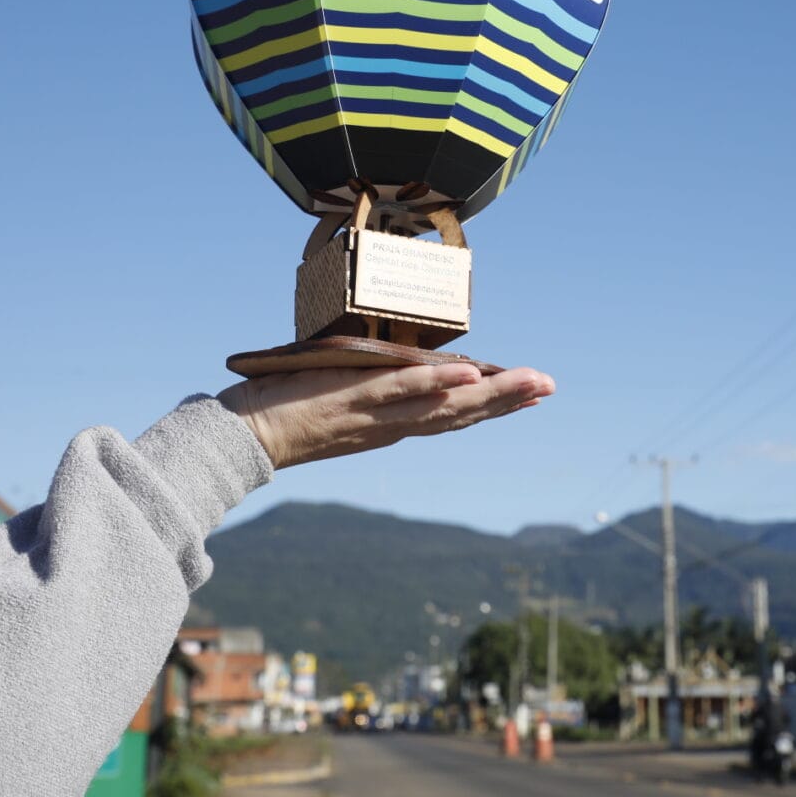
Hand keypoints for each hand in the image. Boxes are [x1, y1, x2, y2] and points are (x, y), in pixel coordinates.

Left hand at [217, 363, 554, 470]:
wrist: (245, 436)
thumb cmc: (282, 414)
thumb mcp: (336, 398)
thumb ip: (363, 383)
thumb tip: (380, 359)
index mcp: (391, 424)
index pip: (453, 415)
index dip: (494, 406)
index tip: (530, 394)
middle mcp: (393, 423)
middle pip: (462, 414)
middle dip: (509, 400)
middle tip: (550, 386)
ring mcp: (378, 410)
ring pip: (445, 404)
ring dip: (492, 394)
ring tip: (531, 381)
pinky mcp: (357, 395)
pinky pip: (404, 388)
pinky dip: (438, 383)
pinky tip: (469, 376)